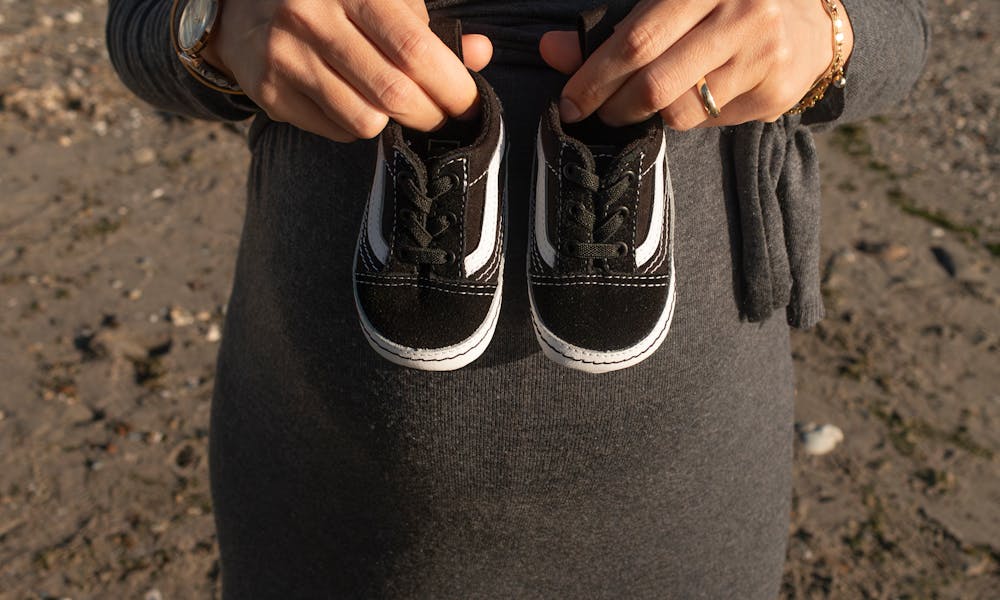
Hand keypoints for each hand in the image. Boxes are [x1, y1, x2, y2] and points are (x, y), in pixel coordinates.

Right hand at [201, 0, 493, 141]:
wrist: (239, 2)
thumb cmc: (328, 0)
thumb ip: (428, 26)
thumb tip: (480, 53)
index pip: (413, 48)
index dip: (450, 83)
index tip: (468, 103)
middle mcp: (312, 17)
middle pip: (392, 92)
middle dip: (429, 114)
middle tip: (441, 117)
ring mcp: (285, 56)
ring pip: (364, 119)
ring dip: (392, 123)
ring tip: (394, 107)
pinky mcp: (268, 91)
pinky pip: (335, 130)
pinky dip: (356, 125)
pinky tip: (352, 102)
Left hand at [539, 0, 853, 128]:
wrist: (808, 20)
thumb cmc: (723, 6)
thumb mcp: (671, 4)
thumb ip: (613, 27)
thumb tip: (551, 50)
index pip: (636, 40)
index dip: (595, 77)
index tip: (568, 101)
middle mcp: (740, 12)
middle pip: (655, 83)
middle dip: (613, 107)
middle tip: (595, 114)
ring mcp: (762, 53)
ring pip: (680, 110)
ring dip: (647, 117)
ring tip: (636, 107)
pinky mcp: (775, 90)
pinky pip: (710, 120)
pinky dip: (686, 118)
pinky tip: (686, 100)